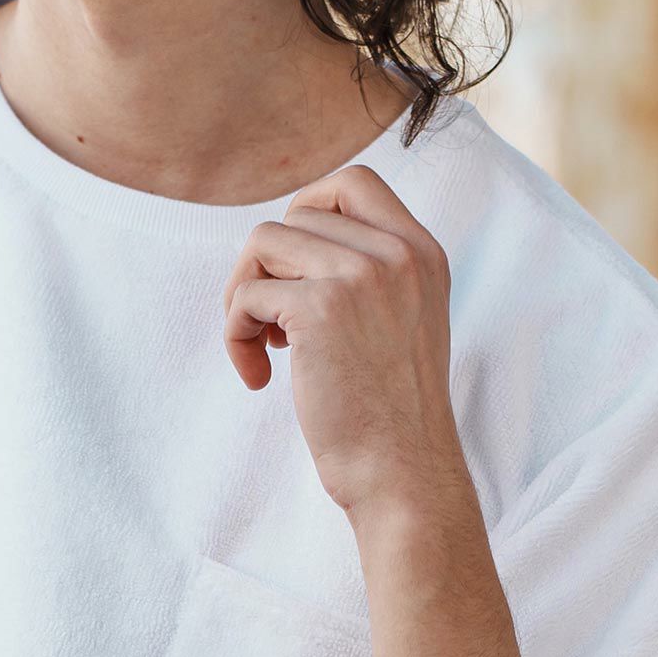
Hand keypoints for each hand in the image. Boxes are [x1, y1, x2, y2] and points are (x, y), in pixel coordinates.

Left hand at [220, 164, 466, 522]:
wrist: (403, 472)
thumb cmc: (390, 411)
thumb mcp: (405, 319)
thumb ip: (370, 271)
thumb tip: (290, 237)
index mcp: (422, 252)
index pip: (352, 184)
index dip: (307, 212)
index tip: (294, 267)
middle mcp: (397, 254)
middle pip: (296, 213)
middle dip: (268, 265)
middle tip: (272, 320)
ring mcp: (360, 276)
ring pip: (263, 243)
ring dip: (245, 295)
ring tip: (264, 347)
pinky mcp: (319, 309)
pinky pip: (246, 295)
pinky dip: (235, 335)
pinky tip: (258, 377)